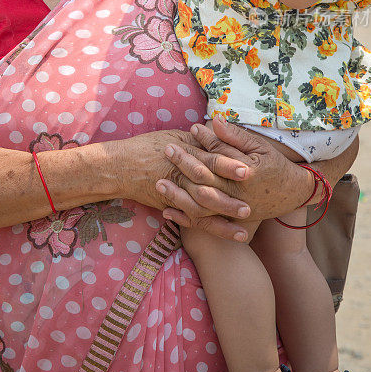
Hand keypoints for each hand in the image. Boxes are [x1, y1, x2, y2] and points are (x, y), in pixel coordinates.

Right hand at [119, 128, 253, 240]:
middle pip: (209, 188)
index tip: (247, 170)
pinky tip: (229, 234)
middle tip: (251, 203)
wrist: (119, 166)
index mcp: (183, 155)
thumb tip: (221, 137)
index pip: (210, 160)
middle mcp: (180, 177)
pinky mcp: (171, 206)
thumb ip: (198, 141)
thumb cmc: (147, 147)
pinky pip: (194, 220)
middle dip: (230, 197)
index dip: (228, 165)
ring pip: (203, 208)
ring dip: (224, 216)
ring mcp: (175, 194)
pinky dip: (212, 228)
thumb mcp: (174, 137)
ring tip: (245, 221)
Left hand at [156, 119, 313, 237]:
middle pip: (204, 180)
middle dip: (183, 165)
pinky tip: (166, 211)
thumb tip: (213, 121)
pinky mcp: (229, 220)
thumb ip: (235, 136)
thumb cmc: (275, 165)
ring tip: (159, 182)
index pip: (217, 157)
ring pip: (200, 205)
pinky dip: (185, 218)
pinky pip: (204, 223)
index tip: (186, 132)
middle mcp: (237, 194)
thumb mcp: (260, 146)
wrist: (293, 193)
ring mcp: (232, 210)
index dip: (200, 144)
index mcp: (245, 174)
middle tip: (166, 151)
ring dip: (178, 194)